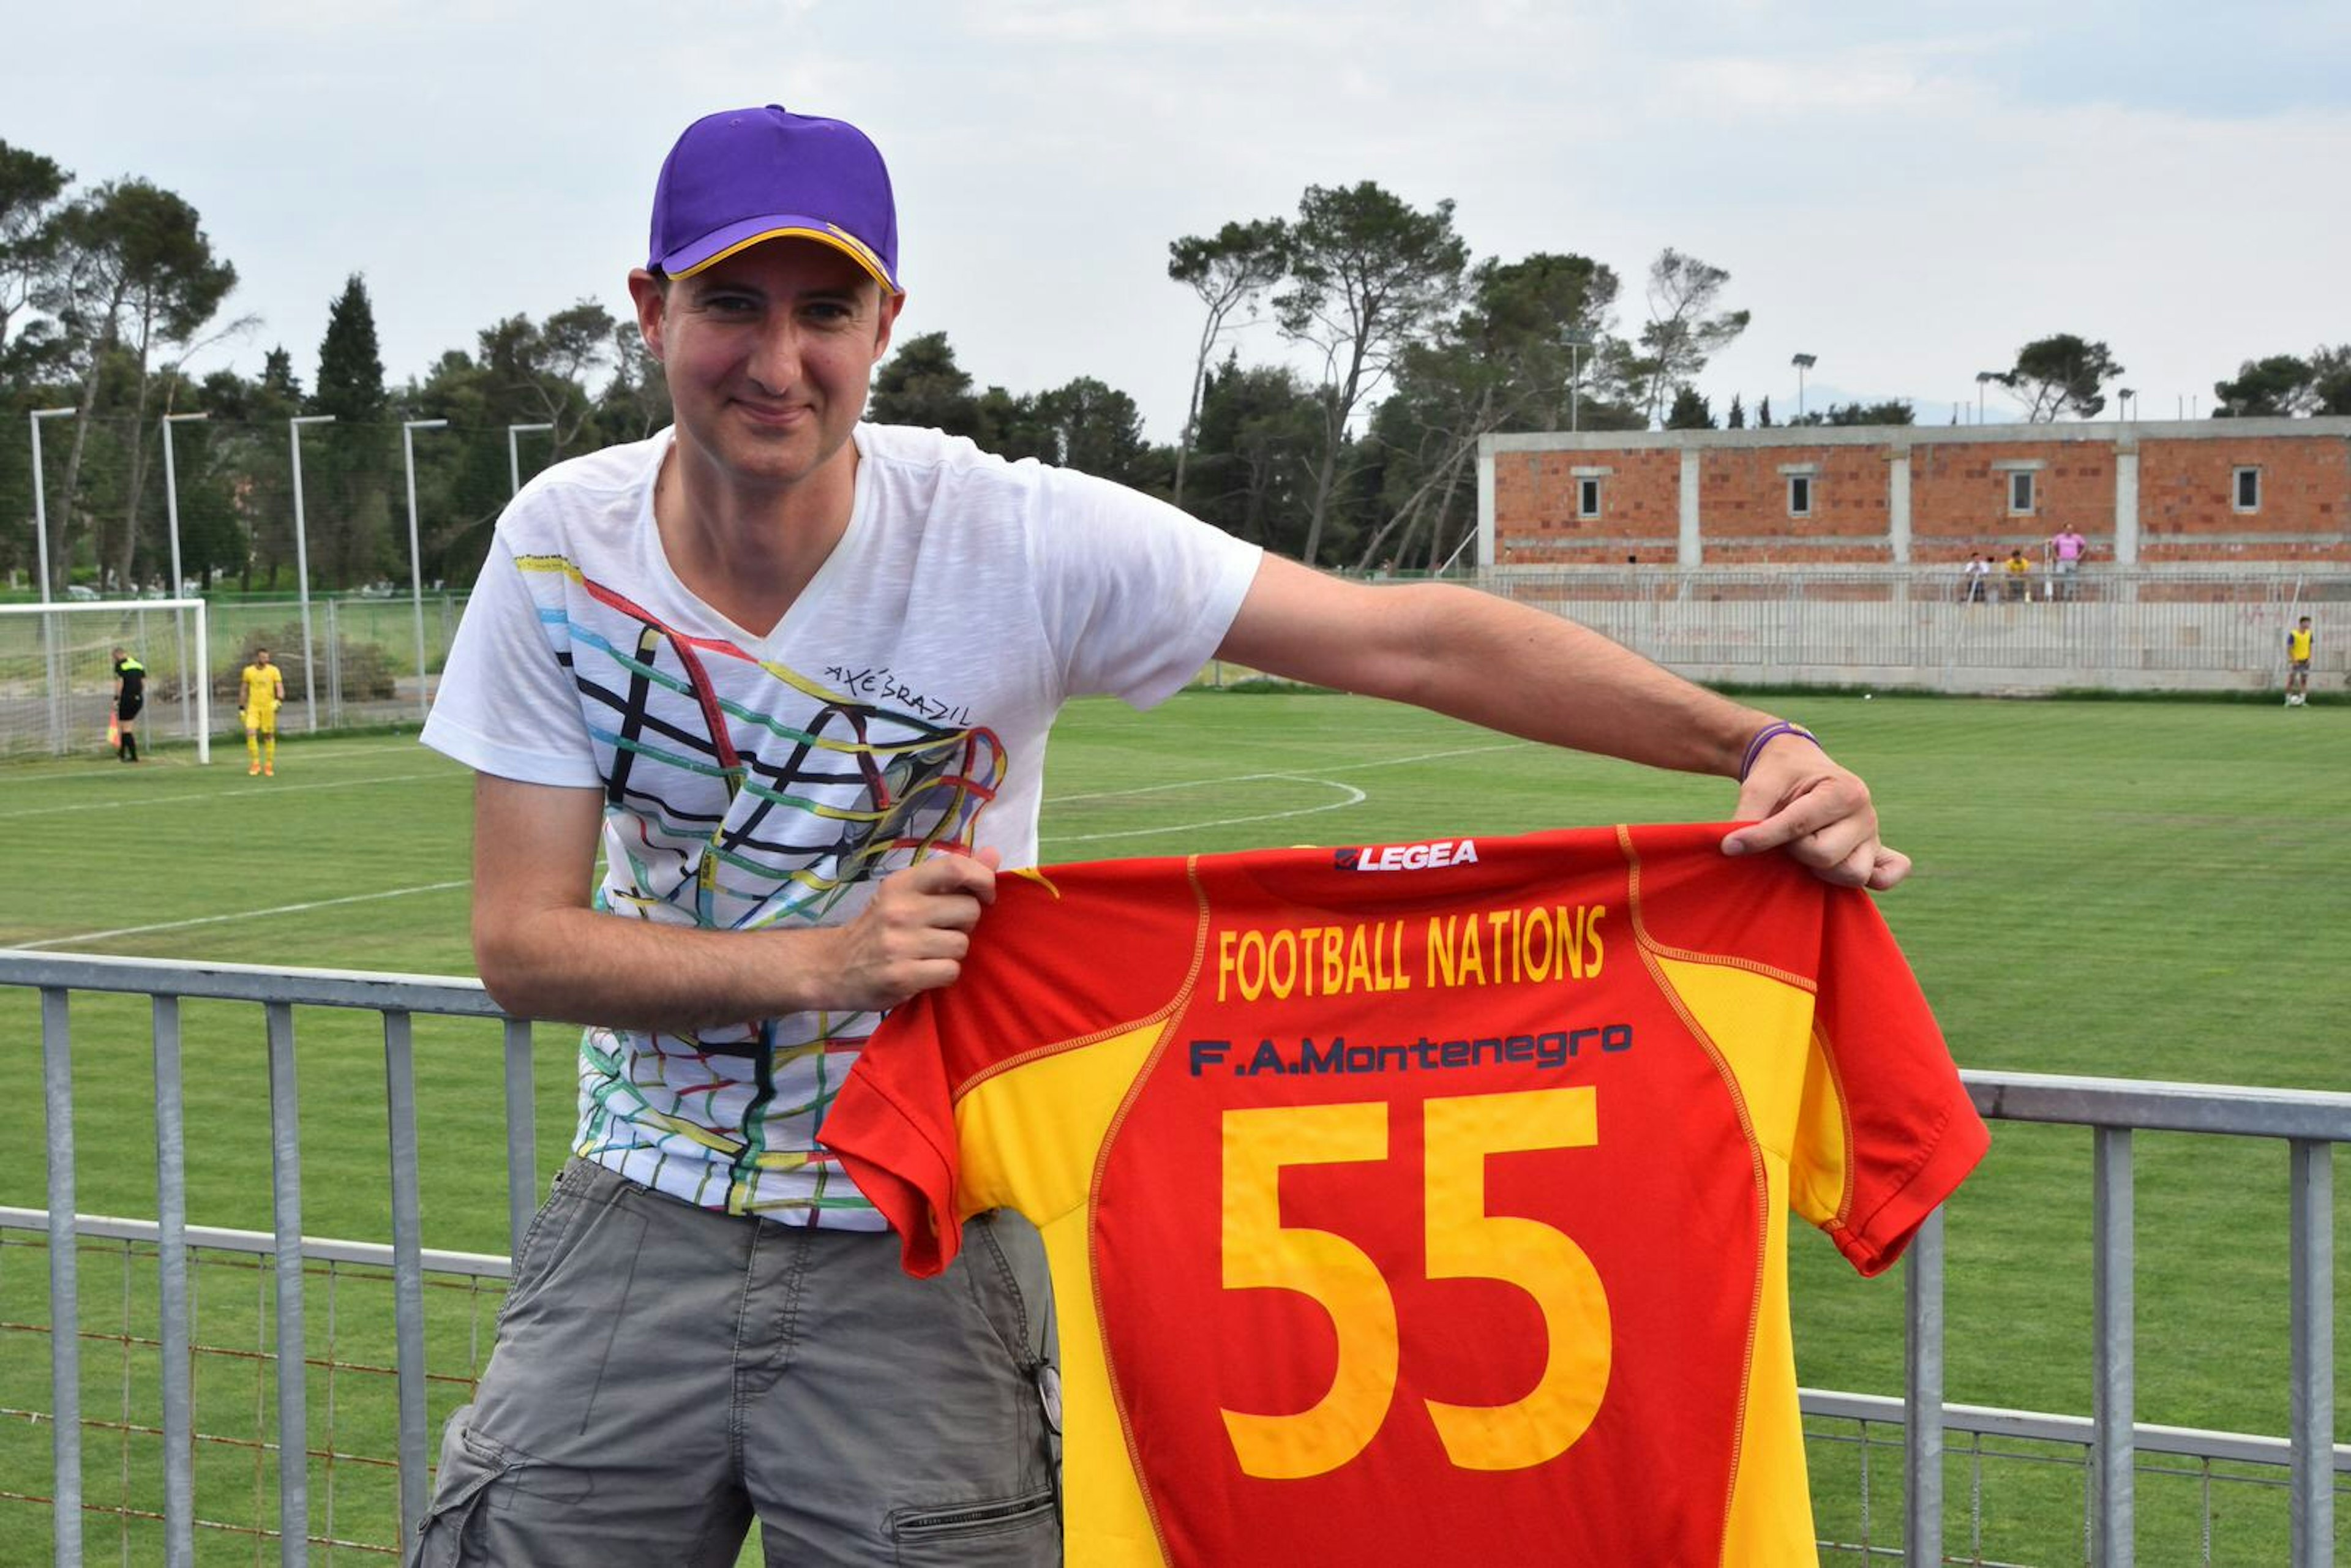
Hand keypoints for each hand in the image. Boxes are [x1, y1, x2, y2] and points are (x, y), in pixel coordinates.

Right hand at [821, 847, 1001, 1011]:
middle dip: (965, 924)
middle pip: (969, 911)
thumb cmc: (879, 927)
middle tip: (943, 930)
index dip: (982, 879)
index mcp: (902, 883)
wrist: (832, 967)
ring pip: (961, 945)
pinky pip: (950, 972)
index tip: (985, 895)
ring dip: (953, 953)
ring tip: (928, 952)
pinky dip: (943, 974)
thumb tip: (993, 854)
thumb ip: (952, 876)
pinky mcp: (901, 977)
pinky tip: (923, 971)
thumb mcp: (907, 894)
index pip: (956, 868)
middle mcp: (900, 910)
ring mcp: (899, 944)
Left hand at [1720, 736, 1910, 889]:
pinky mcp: (1875, 852)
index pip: (1799, 827)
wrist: (1797, 763)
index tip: (1729, 845)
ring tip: (1804, 847)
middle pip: (1825, 856)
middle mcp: (1866, 814)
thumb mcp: (1759, 785)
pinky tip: (1841, 871)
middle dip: (1793, 850)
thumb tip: (1731, 849)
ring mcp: (1873, 836)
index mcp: (1844, 790)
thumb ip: (1748, 816)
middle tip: (1783, 836)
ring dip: (1819, 869)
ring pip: (1851, 874)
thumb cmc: (1779, 774)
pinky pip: (1888, 874)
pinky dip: (1875, 879)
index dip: (1760, 838)